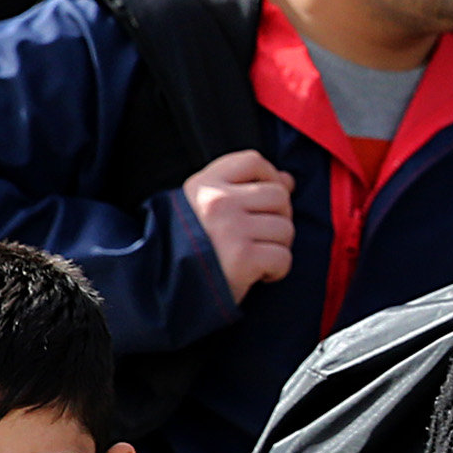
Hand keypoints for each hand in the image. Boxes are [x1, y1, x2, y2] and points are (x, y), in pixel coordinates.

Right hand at [182, 150, 296, 299]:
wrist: (164, 291)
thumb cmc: (188, 249)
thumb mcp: (202, 208)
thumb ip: (240, 188)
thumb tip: (288, 180)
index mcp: (204, 186)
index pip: (253, 161)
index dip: (271, 177)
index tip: (268, 199)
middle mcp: (217, 202)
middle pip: (278, 195)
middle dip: (280, 217)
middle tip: (263, 236)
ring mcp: (230, 229)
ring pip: (285, 228)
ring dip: (279, 246)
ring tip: (257, 256)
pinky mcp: (242, 258)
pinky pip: (283, 257)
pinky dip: (277, 270)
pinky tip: (259, 274)